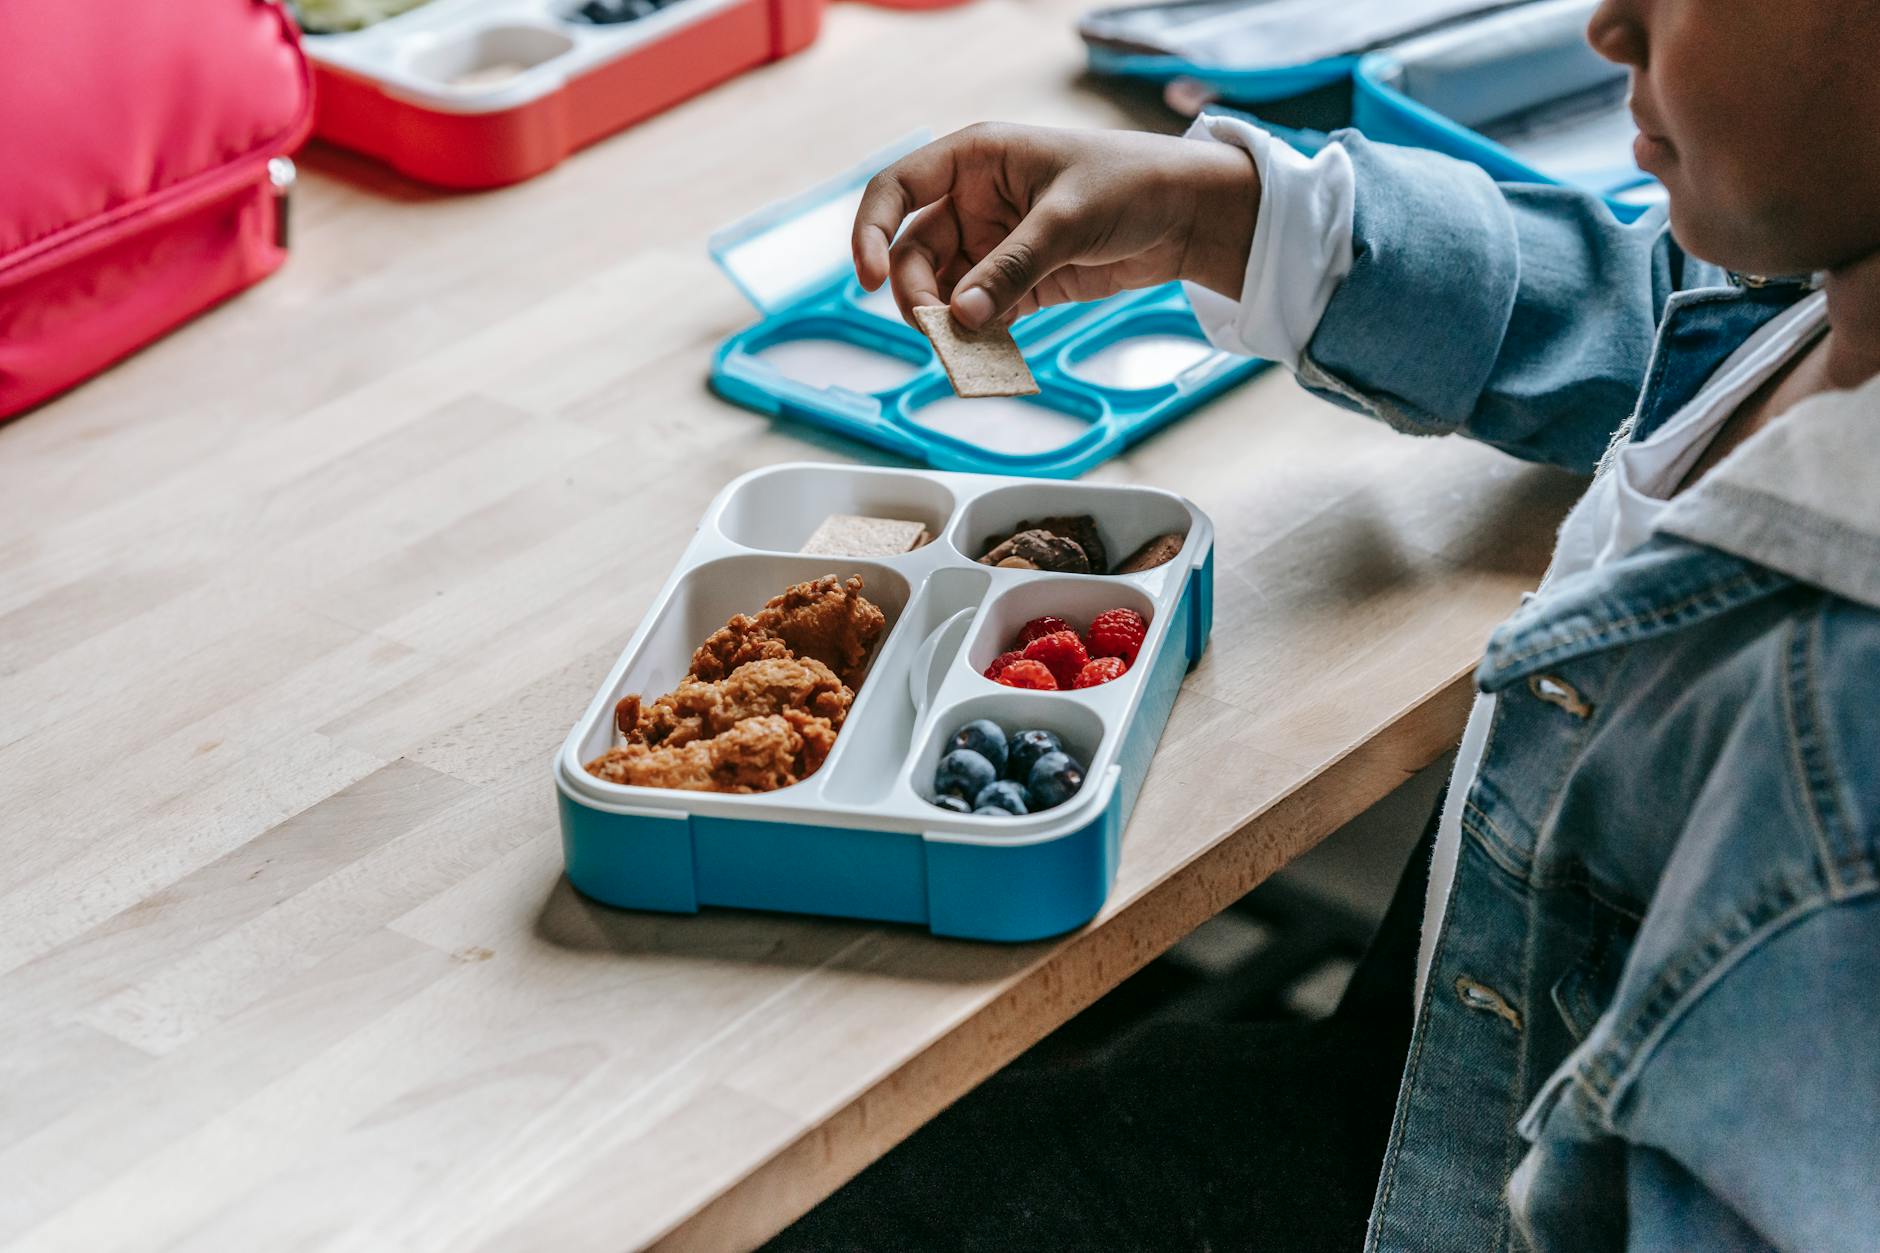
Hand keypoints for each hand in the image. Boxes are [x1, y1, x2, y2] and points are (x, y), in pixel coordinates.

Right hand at [851, 122, 1259, 329]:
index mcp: (975, 159)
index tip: (871, 278)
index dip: (871, 231)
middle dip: (918, 294)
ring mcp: (993, 245)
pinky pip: (980, 315)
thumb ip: (1012, 268)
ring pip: (944, 291)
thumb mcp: (1067, 221)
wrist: (1188, 214)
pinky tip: (991, 358)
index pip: (896, 189)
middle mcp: (973, 201)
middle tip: (939, 331)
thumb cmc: (1130, 186)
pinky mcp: (1017, 283)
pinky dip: (979, 338)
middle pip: (915, 253)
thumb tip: (963, 317)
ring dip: (948, 324)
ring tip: (967, 353)